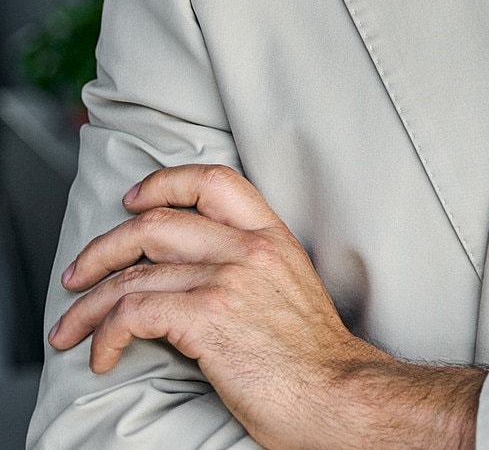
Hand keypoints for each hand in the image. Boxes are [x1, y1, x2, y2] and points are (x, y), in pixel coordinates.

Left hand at [48, 164, 481, 449]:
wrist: (335, 391)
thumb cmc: (311, 355)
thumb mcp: (288, 286)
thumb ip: (247, 266)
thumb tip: (189, 273)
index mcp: (271, 236)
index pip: (213, 181)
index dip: (163, 184)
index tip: (133, 201)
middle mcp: (249, 248)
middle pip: (156, 223)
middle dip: (103, 248)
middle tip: (78, 274)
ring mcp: (228, 280)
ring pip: (134, 274)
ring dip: (88, 304)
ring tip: (70, 328)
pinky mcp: (208, 319)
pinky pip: (133, 314)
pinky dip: (105, 336)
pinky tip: (104, 356)